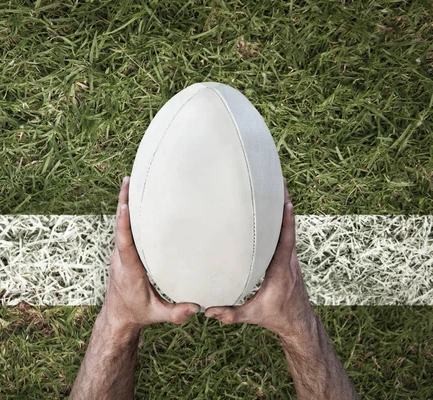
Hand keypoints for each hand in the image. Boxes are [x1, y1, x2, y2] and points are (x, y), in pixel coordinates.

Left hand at [101, 176, 200, 330]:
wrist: (118, 315)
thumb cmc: (138, 312)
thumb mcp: (156, 316)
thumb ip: (175, 314)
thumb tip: (195, 308)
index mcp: (129, 271)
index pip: (125, 245)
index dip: (124, 225)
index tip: (125, 207)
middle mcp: (121, 258)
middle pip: (120, 227)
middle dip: (123, 203)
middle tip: (128, 180)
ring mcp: (119, 253)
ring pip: (120, 225)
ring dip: (124, 203)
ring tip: (130, 180)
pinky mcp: (122, 251)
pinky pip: (124, 228)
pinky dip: (127, 212)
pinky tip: (134, 197)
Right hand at [204, 179, 314, 337]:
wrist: (299, 322)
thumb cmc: (277, 317)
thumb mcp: (253, 316)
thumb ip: (231, 314)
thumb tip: (208, 311)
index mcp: (281, 271)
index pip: (286, 241)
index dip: (286, 221)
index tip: (285, 201)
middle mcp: (289, 260)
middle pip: (289, 225)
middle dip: (284, 201)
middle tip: (277, 178)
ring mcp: (290, 257)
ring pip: (288, 227)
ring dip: (283, 205)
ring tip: (274, 183)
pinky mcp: (288, 257)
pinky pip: (286, 232)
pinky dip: (281, 216)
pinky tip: (272, 204)